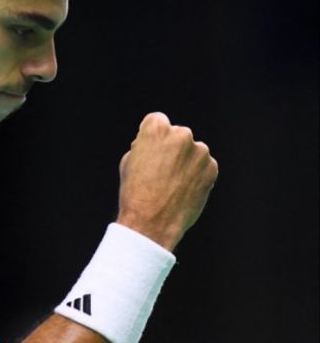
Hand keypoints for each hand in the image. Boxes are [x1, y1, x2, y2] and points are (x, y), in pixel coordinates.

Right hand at [116, 112, 217, 250]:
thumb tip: (160, 144)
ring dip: (186, 161)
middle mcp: (181, 135)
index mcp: (156, 129)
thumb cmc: (135, 191)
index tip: (151, 149)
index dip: (152, 136)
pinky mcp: (212, 168)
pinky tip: (183, 190)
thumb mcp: (130, 160)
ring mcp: (199, 151)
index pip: (157, 120)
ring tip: (172, 184)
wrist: (152, 221)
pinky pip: (203, 166)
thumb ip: (146, 145)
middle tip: (161, 170)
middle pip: (177, 134)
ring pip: (192, 151)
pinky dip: (196, 175)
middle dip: (172, 148)